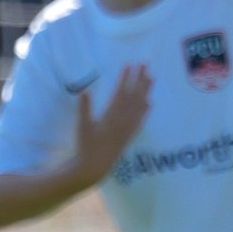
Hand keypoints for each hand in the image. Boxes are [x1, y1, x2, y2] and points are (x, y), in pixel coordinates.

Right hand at [72, 65, 152, 184]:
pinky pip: (140, 120)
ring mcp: (128, 128)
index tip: (129, 65)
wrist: (94, 166)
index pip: (121, 92)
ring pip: (140, 106)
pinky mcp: (129, 135)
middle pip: (134, 96)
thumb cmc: (85, 145)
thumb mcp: (82, 126)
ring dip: (146, 91)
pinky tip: (150, 103)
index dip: (125, 78)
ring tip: (151, 78)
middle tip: (145, 65)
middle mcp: (123, 121)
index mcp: (111, 116)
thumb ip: (84, 108)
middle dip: (140, 79)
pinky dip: (145, 110)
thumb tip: (84, 90)